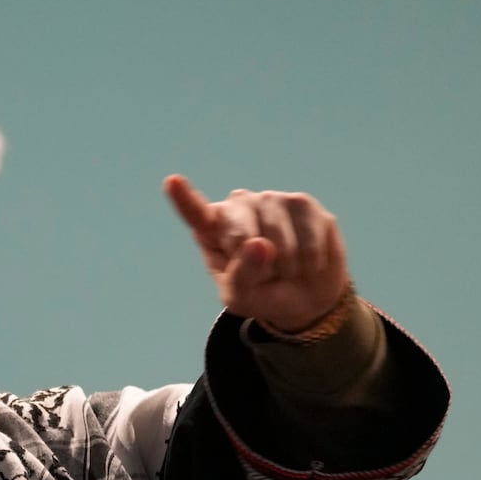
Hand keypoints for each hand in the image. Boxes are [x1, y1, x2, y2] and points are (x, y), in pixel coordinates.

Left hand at [164, 174, 350, 331]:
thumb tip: (259, 244)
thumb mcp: (241, 297)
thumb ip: (240, 275)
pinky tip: (308, 262)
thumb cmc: (262, 293)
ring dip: (284, 266)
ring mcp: (270, 200)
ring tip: (286, 269)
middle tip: (265, 277)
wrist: (305, 297)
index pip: (195, 213)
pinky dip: (308, 260)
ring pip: (276, 236)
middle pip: (239, 232)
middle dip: (253, 265)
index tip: (172, 182)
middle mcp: (238, 206)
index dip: (183, 198)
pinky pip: (307, 236)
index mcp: (212, 229)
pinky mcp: (301, 203)